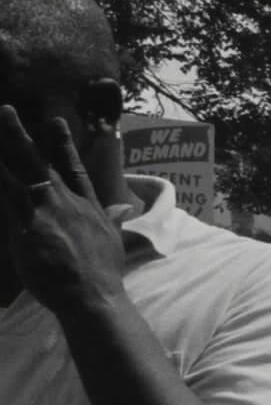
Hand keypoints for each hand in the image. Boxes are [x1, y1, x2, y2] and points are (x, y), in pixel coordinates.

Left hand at [0, 106, 127, 311]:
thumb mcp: (114, 241)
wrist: (92, 294)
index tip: (55, 122)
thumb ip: (114, 219)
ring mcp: (44, 210)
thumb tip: (124, 208)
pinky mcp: (25, 224)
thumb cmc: (103, 274)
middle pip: (40, 161)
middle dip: (20, 135)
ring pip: (15, 172)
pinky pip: (4, 195)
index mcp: (87, 206)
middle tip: (6, 111)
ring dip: (0, 150)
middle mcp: (65, 201)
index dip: (64, 144)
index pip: (74, 168)